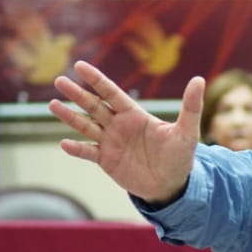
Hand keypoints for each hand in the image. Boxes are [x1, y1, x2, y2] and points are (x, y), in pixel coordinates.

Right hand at [49, 62, 203, 205]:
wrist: (171, 185)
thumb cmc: (180, 156)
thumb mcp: (187, 132)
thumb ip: (190, 107)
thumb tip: (199, 79)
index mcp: (134, 114)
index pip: (111, 92)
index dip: (96, 79)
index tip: (79, 65)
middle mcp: (118, 125)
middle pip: (93, 106)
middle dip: (77, 94)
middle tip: (59, 80)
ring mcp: (110, 142)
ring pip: (85, 126)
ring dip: (69, 117)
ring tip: (52, 104)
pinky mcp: (106, 161)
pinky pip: (88, 152)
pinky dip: (76, 149)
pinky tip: (64, 143)